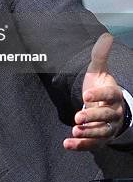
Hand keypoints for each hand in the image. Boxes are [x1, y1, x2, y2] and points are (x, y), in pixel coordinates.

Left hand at [64, 33, 125, 150]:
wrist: (108, 106)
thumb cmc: (102, 87)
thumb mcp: (99, 70)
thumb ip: (100, 55)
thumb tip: (106, 35)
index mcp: (114, 95)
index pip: (110, 95)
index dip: (99, 95)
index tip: (86, 94)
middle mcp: (114, 113)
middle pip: (106, 116)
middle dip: (93, 117)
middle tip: (78, 117)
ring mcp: (108, 127)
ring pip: (101, 132)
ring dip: (88, 134)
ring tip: (74, 132)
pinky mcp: (100, 138)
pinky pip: (92, 144)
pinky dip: (80, 146)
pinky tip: (67, 144)